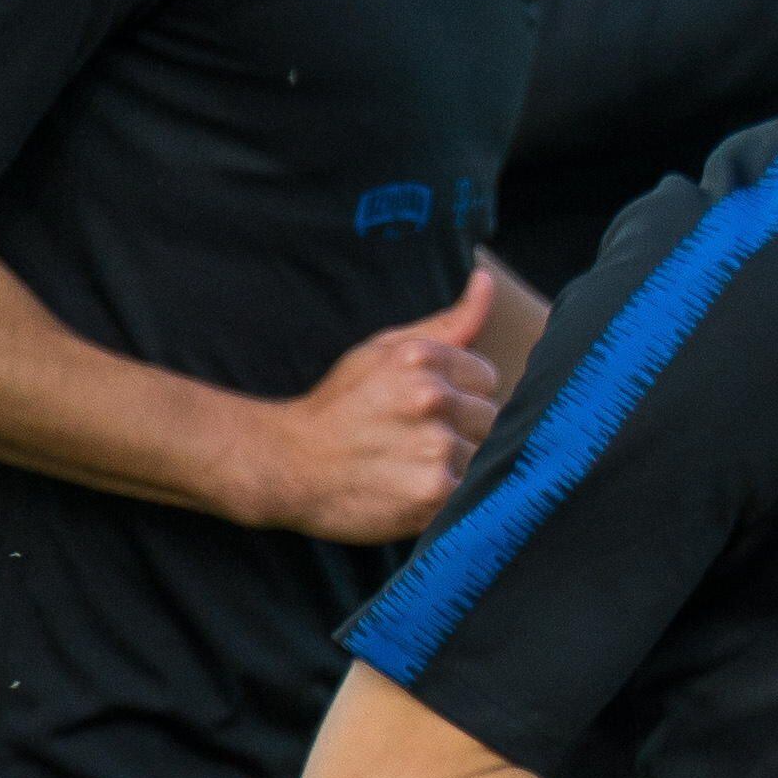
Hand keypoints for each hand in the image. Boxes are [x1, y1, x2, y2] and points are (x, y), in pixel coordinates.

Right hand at [248, 272, 498, 541]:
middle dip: (463, 432)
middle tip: (414, 442)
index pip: (487, 378)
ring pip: (486, 458)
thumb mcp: (383, 350)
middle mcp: (430, 398)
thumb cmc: (338, 406)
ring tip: (411, 468)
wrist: (285, 466)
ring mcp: (433, 446)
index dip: (459, 397)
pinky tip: (415, 493)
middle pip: (491, 419)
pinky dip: (451, 498)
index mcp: (421, 358)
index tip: (422, 411)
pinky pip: (474, 492)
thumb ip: (447, 323)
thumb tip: (488, 280)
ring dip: (459, 468)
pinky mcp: (433, 492)